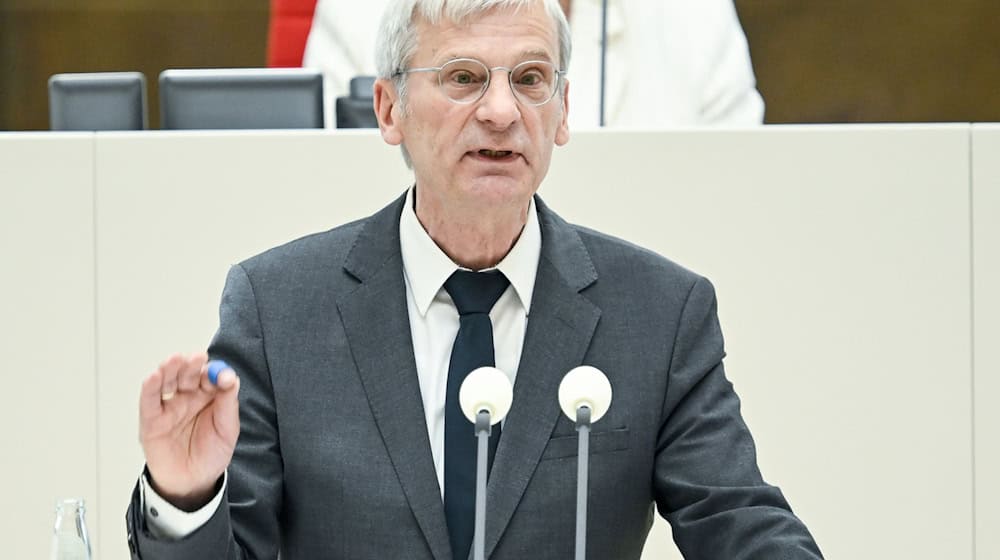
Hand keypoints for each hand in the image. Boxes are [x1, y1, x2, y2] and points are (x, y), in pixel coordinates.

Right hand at [139, 352, 239, 509]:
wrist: (193, 483)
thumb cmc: (211, 454)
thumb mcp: (228, 428)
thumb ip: (228, 403)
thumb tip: (230, 377)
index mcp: (209, 395)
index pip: (211, 376)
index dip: (216, 373)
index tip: (224, 376)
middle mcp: (188, 396)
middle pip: (188, 374)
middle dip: (191, 365)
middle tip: (197, 357)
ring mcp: (169, 406)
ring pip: (167, 381)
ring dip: (170, 369)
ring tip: (175, 360)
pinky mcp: (151, 420)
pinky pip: (149, 401)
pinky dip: (150, 387)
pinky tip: (154, 377)